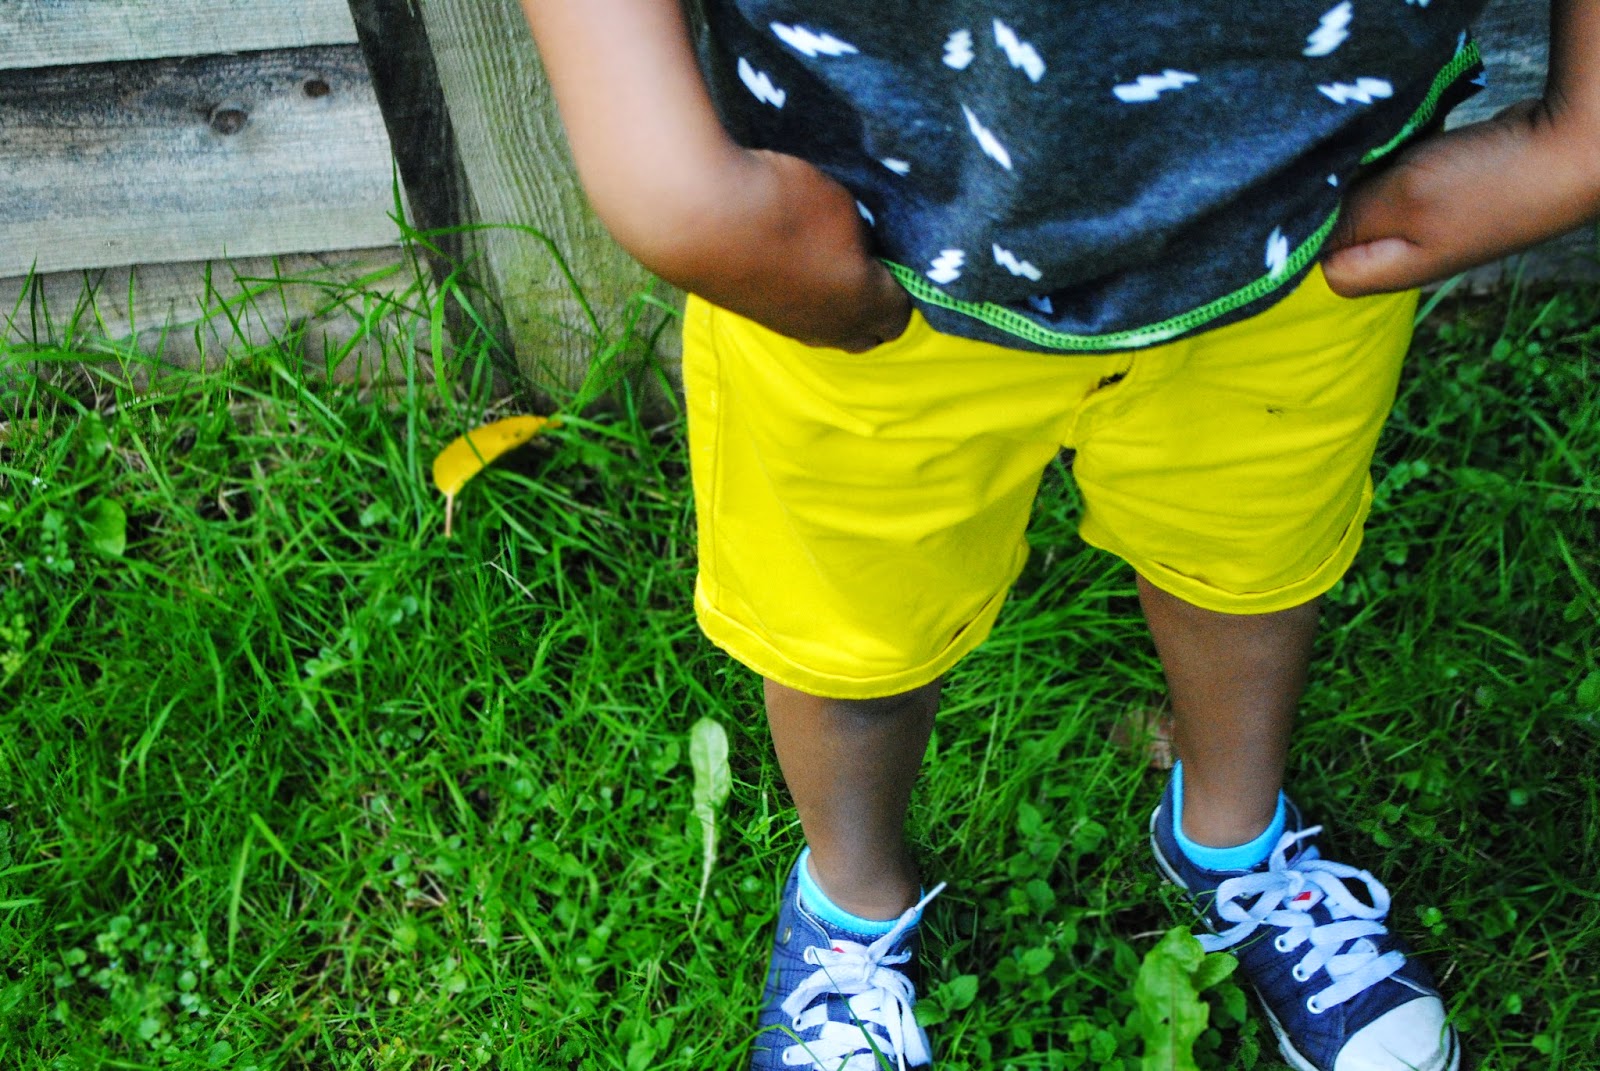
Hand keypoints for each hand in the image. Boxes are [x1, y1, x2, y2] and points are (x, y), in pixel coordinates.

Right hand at [689, 149, 911, 351]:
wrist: (700, 217)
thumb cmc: (785, 207)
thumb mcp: (843, 207)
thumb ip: (861, 237)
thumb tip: (858, 249)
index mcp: (865, 305)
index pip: (900, 313)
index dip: (902, 286)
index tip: (892, 255)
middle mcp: (830, 329)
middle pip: (866, 336)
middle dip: (873, 309)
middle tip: (865, 265)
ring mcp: (789, 328)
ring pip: (827, 331)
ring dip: (834, 307)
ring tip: (825, 263)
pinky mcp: (754, 316)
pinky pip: (794, 319)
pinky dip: (800, 299)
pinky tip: (789, 266)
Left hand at [1322, 98, 1599, 296]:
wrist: (1567, 152)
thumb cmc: (1486, 185)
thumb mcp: (1400, 199)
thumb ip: (1346, 215)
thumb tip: (1299, 220)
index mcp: (1381, 272)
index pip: (1312, 264)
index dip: (1302, 230)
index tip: (1304, 193)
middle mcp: (1396, 255)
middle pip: (1336, 229)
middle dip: (1330, 196)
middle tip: (1336, 163)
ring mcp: (1419, 223)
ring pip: (1364, 197)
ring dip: (1362, 171)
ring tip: (1372, 149)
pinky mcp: (1437, 191)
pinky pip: (1393, 175)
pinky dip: (1389, 156)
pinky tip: (1396, 139)